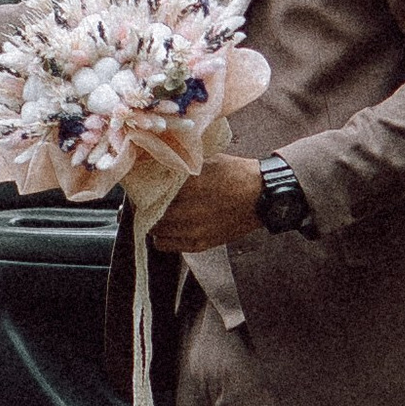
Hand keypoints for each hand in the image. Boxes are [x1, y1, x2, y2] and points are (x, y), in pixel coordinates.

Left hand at [148, 153, 265, 251]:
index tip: (142, 186)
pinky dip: (163, 236)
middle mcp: (192, 211)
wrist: (262, 196)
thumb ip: (183, 165)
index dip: (144, 188)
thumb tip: (156, 164)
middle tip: (146, 199)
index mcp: (193, 186)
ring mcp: (196, 230)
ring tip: (158, 213)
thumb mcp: (208, 160)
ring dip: (154, 221)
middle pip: (151, 212)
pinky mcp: (200, 244)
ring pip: (156, 230)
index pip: (153, 190)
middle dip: (146, 205)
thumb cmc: (236, 174)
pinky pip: (167, 245)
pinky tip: (168, 227)